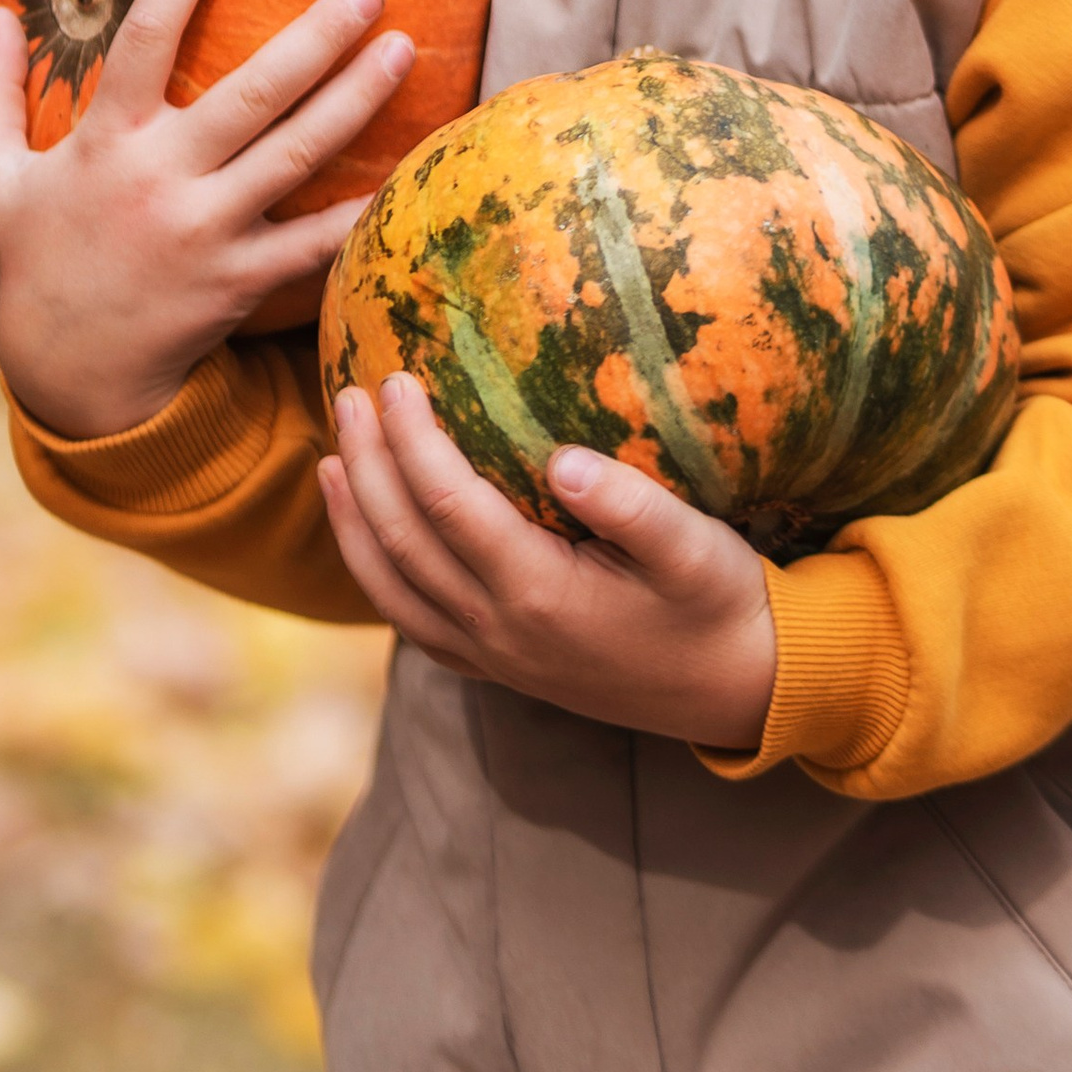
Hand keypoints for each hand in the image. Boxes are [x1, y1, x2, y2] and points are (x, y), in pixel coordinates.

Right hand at [0, 0, 412, 440]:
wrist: (67, 370)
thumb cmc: (33, 258)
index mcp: (105, 142)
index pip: (143, 41)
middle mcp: (161, 181)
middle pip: (253, 95)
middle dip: (316, 36)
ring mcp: (206, 233)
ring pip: (294, 155)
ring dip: (356, 100)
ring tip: (404, 47)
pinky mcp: (239, 281)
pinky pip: (310, 243)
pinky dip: (357, 211)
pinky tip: (405, 171)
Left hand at [318, 374, 777, 749]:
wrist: (740, 691)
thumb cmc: (720, 605)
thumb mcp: (698, 551)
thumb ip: (634, 508)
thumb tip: (565, 461)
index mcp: (542, 595)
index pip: (449, 507)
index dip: (413, 442)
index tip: (396, 379)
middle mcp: (502, 632)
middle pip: (404, 542)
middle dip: (369, 465)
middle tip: (350, 394)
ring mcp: (495, 657)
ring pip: (394, 590)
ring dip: (355, 521)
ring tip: (332, 459)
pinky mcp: (500, 667)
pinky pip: (414, 623)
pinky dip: (377, 576)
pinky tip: (369, 535)